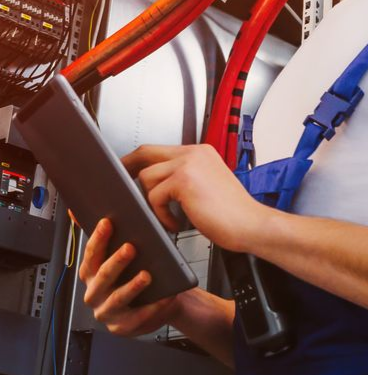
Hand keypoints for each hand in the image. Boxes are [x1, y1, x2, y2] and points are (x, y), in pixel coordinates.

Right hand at [79, 218, 177, 335]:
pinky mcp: (122, 327)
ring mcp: (107, 312)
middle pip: (102, 276)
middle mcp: (94, 293)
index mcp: (89, 274)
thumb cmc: (134, 273)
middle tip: (130, 248)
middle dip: (116, 261)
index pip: (90, 254)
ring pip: (118, 298)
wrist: (155, 302)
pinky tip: (163, 297)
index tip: (107, 223)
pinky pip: (137, 318)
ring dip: (132, 286)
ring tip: (147, 275)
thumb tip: (76, 212)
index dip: (98, 239)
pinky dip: (152, 308)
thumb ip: (102, 236)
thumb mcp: (117, 254)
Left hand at [131, 142, 263, 252]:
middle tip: (121, 184)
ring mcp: (188, 164)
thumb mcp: (207, 185)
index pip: (160, 149)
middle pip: (146, 152)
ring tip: (168, 217)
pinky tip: (176, 223)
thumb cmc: (233, 213)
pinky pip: (155, 196)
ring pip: (147, 177)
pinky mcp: (184, 181)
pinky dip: (162, 215)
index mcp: (200, 152)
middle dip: (128, 167)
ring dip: (152, 201)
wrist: (252, 225)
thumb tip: (156, 182)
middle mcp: (193, 153)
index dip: (139, 160)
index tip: (128, 170)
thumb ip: (185, 177)